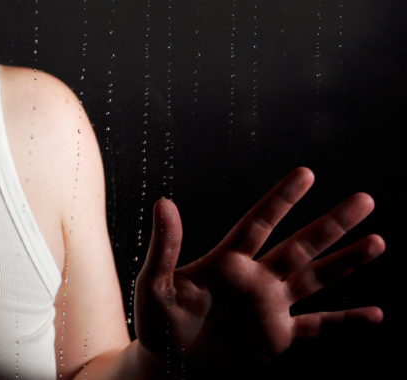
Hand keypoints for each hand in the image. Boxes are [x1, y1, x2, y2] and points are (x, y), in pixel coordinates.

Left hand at [134, 167, 383, 375]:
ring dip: (346, 262)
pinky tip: (376, 315)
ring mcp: (270, 307)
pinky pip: (319, 328)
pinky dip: (347, 323)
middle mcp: (255, 278)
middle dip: (332, 224)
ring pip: (316, 278)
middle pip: (301, 245)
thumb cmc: (156, 322)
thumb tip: (164, 202)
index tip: (306, 173)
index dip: (282, 199)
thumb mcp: (155, 282)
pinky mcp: (278, 339)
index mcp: (226, 261)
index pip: (259, 223)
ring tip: (377, 242)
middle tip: (364, 200)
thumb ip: (165, 245)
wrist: (169, 364)